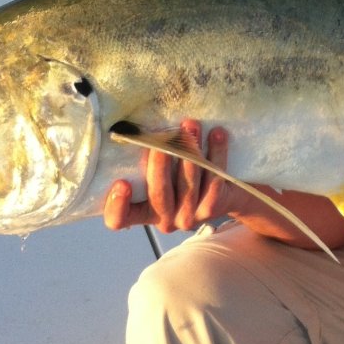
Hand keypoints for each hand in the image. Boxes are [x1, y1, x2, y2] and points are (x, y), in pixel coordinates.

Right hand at [103, 119, 238, 233]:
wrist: (226, 191)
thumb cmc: (181, 172)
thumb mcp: (160, 168)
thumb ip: (147, 157)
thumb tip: (136, 125)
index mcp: (141, 211)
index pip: (119, 219)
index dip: (117, 205)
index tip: (121, 182)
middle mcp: (163, 219)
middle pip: (158, 195)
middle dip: (160, 164)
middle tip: (162, 137)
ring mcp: (187, 217)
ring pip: (187, 185)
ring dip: (190, 151)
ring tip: (191, 126)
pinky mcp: (211, 209)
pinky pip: (213, 182)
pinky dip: (215, 155)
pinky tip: (216, 134)